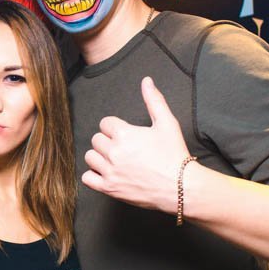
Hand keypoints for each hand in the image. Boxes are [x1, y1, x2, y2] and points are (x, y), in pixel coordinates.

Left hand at [81, 77, 189, 212]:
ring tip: (115, 160)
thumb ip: (154, 100)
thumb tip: (146, 81)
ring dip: (99, 157)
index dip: (116, 128)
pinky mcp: (109, 188)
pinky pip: (87, 178)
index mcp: (124, 134)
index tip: (126, 135)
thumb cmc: (174, 154)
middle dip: (108, 141)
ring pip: (90, 157)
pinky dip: (93, 175)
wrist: (181, 187)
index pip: (105, 123)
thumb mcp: (167, 123)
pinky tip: (107, 173)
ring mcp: (110, 171)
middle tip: (123, 148)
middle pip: (96, 139)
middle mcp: (114, 152)